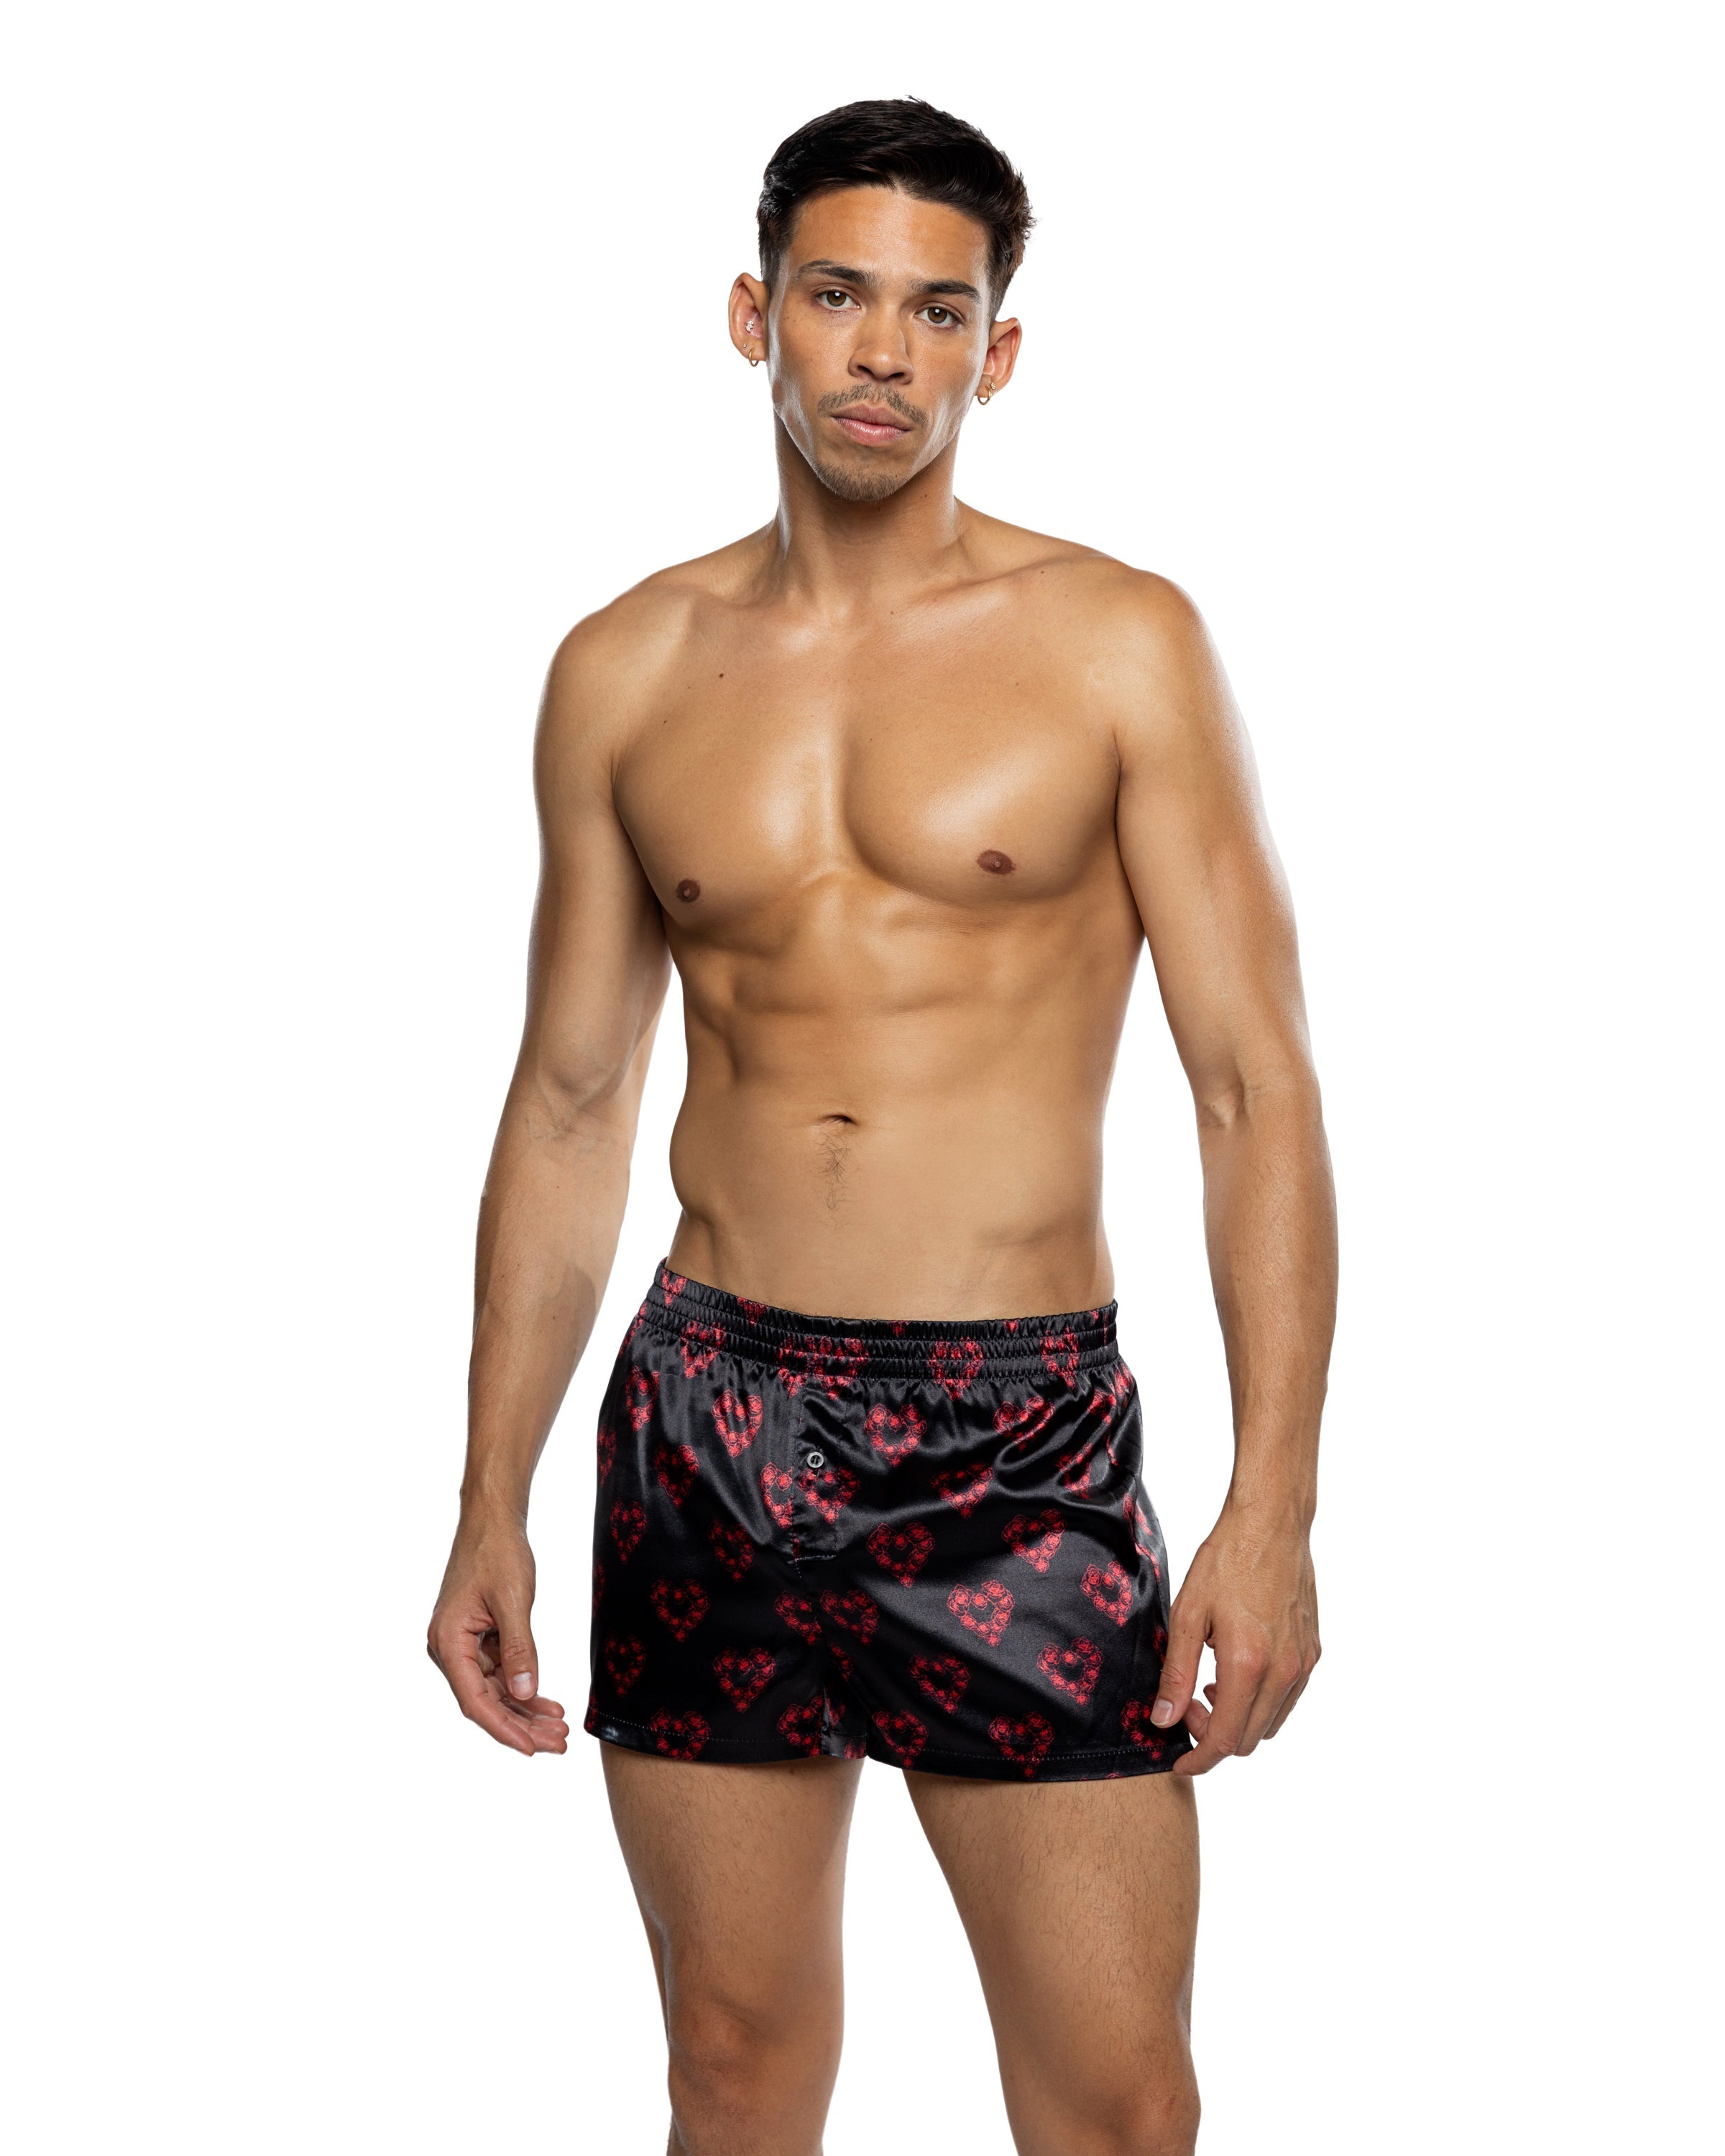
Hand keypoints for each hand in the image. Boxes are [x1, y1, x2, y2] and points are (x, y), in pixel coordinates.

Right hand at [427, 1516, 568, 1755]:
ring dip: (525, 1710)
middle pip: (486, 1701)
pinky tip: (548, 1702)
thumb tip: (523, 1693)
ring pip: (495, 1690)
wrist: (492, 1519)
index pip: (475, 1700)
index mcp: (448, 1642)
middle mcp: (450, 1648)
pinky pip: (501, 1672)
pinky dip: (524, 1687)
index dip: (504, 1728)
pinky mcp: (479, 1637)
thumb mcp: (513, 1599)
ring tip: (559, 1728)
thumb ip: (519, 1648)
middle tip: (558, 1743)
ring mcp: (464, 1644)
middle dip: (522, 1725)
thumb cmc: (497, 1551)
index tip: (533, 1748)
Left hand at [1151, 1500, 1319, 1774]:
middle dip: (1213, 1738)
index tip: (1179, 1762)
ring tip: (1207, 1688)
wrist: (1271, 1524)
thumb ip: (1176, 1673)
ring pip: (1269, 1724)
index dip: (1199, 1760)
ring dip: (1238, 1721)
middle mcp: (1284, 1672)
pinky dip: (1260, 1703)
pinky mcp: (1313, 1653)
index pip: (1224, 1740)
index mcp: (1249, 1665)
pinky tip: (1235, 1673)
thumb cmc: (1226, 1561)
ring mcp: (1303, 1664)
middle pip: (1248, 1740)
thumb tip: (1164, 1720)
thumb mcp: (1187, 1614)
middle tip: (1185, 1708)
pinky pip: (1286, 1700)